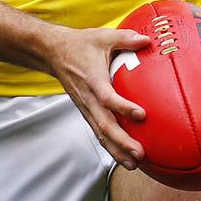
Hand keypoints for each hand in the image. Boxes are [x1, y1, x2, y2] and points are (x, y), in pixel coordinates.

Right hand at [43, 25, 149, 169]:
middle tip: (140, 153)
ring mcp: (85, 106)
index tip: (141, 115)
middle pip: (104, 125)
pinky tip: (123, 156)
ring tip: (134, 163)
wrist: (53, 52)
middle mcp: (87, 97)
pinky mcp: (85, 111)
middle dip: (122, 141)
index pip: (107, 98)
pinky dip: (109, 145)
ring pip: (100, 133)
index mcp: (93, 79)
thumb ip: (126, 38)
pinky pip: (97, 131)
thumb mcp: (103, 36)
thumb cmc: (80, 43)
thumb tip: (147, 40)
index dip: (123, 108)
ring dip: (116, 149)